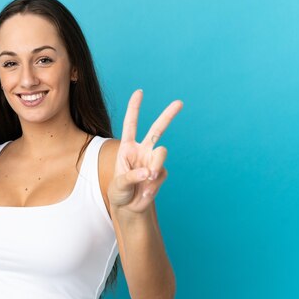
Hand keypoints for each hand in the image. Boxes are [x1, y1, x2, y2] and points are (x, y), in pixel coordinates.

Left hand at [107, 89, 182, 214]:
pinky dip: (154, 184)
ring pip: (162, 153)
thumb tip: (149, 171)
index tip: (140, 92)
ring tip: (148, 178)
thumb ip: (131, 176)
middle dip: (168, 116)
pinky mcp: (161, 174)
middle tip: (179, 102)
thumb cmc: (119, 192)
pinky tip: (146, 191)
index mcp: (127, 148)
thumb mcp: (118, 184)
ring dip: (156, 164)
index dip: (134, 108)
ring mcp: (153, 161)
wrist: (128, 206)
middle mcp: (142, 151)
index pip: (131, 124)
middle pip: (157, 129)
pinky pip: (162, 174)